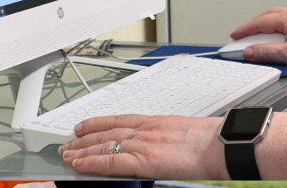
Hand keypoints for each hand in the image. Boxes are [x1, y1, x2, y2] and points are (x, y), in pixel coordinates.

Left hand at [58, 114, 225, 178]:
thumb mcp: (185, 131)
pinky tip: (79, 165)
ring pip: (104, 146)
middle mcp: (146, 130)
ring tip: (66, 154)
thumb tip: (164, 147)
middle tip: (68, 142)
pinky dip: (92, 163)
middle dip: (85, 138)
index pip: (120, 120)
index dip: (99, 123)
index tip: (86, 126)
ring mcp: (142, 144)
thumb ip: (168, 137)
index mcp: (157, 122)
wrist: (220, 145)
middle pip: (107, 132)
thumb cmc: (212, 140)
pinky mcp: (142, 160)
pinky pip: (110, 162)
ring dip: (82, 150)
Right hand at [230, 7, 286, 68]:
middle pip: (268, 15)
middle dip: (253, 24)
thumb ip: (266, 52)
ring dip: (265, 24)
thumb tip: (250, 51)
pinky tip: (276, 35)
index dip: (245, 30)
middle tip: (243, 34)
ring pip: (278, 16)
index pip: (260, 22)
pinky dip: (276, 26)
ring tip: (257, 35)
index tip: (235, 35)